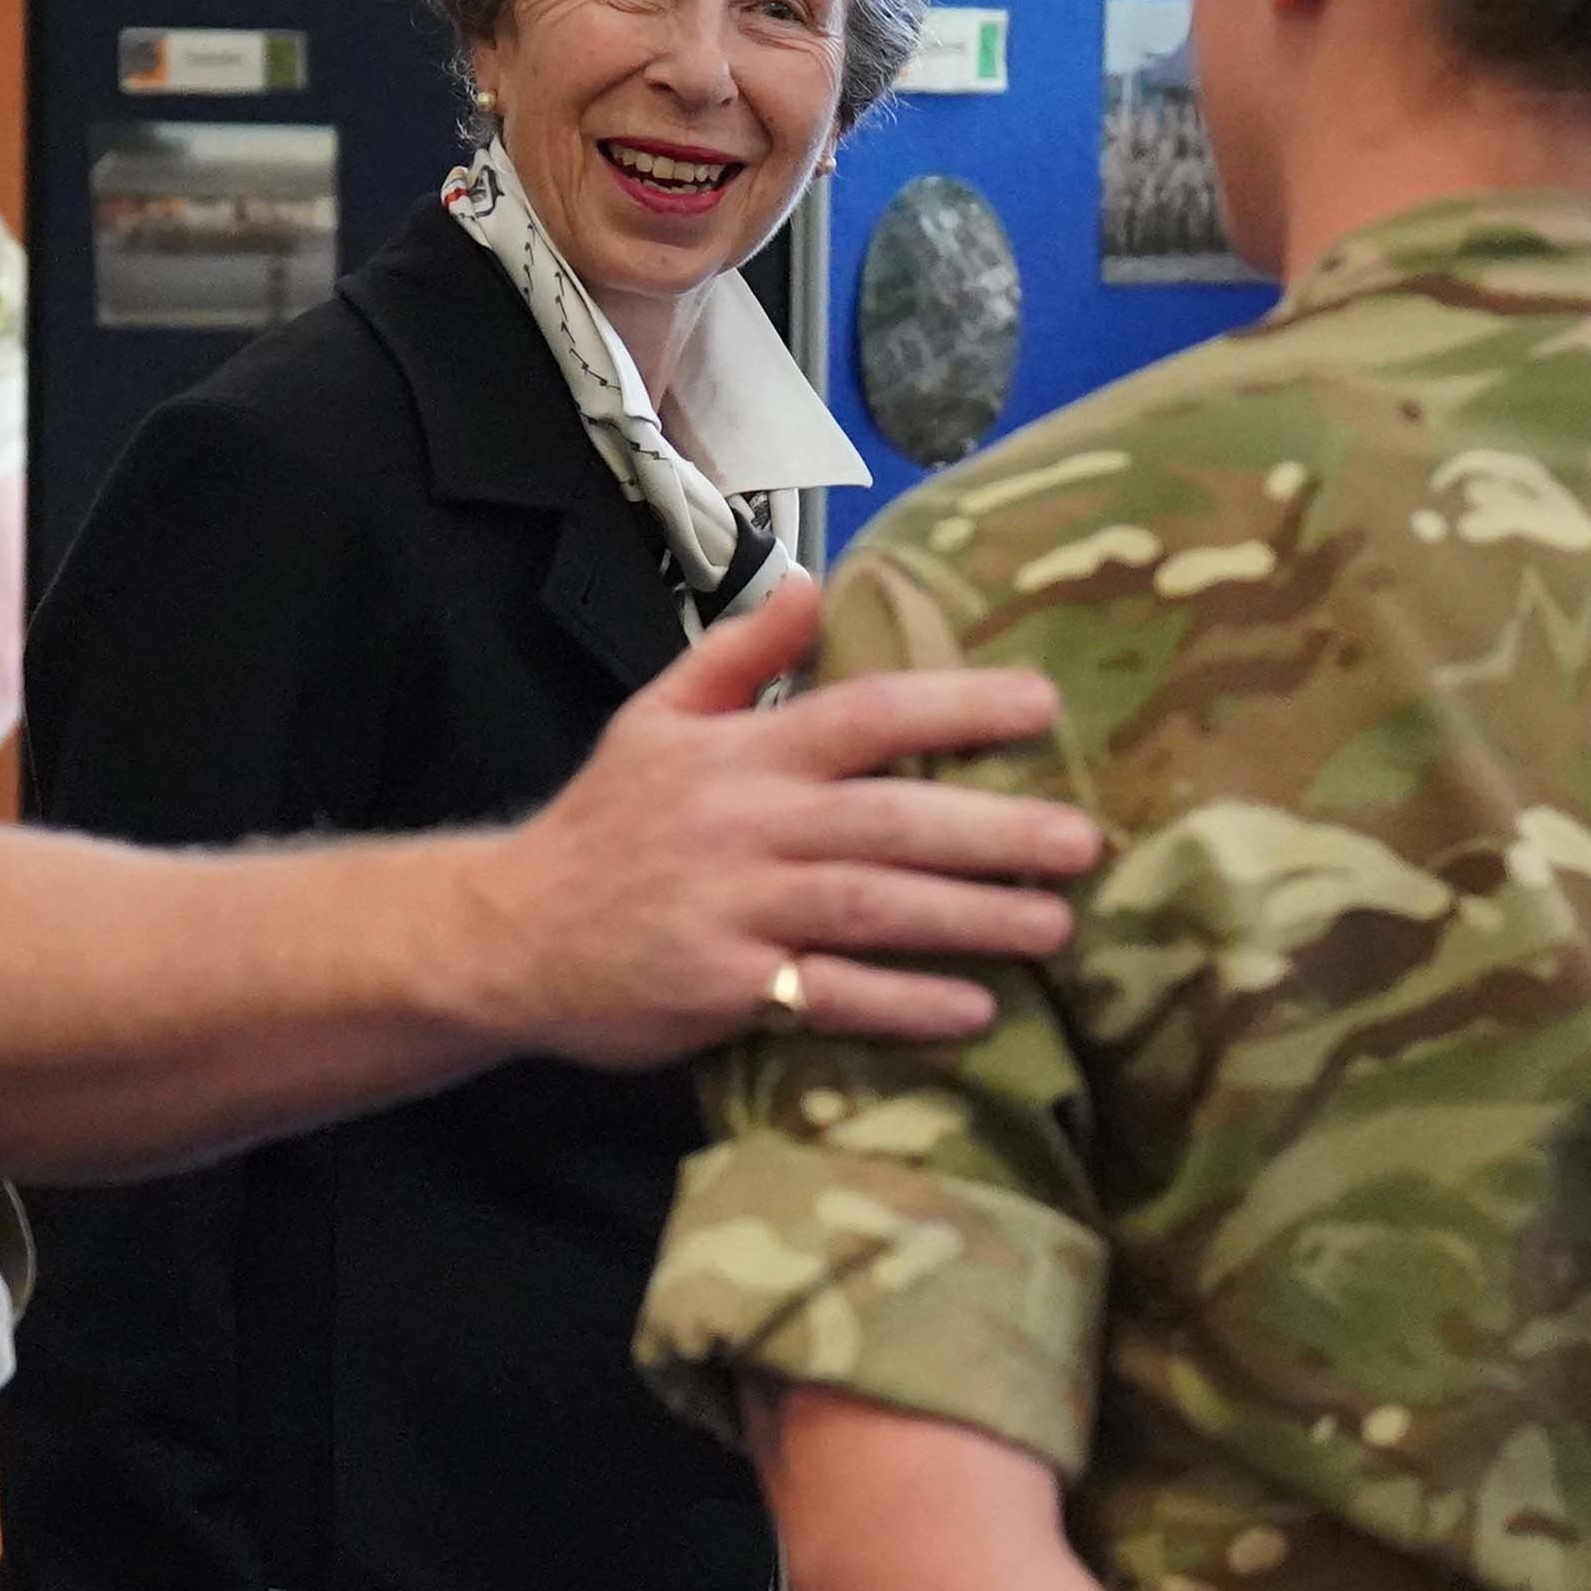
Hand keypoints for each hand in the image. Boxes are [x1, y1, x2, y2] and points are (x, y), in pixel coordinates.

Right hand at [466, 585, 1098, 1063]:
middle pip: (888, 819)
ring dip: (969, 919)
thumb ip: (738, 651)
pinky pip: (827, 998)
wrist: (505, 933)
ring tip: (1055, 927)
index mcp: (741, 752)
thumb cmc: (602, 824)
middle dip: (993, 830)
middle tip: (1084, 842)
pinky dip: (902, 1005)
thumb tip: (814, 580)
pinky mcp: (721, 989)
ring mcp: (733, 909)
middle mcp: (745, 824)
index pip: (866, 713)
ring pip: (870, 908)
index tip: (1045, 706)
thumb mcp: (656, 717)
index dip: (957, 708)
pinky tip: (974, 1011)